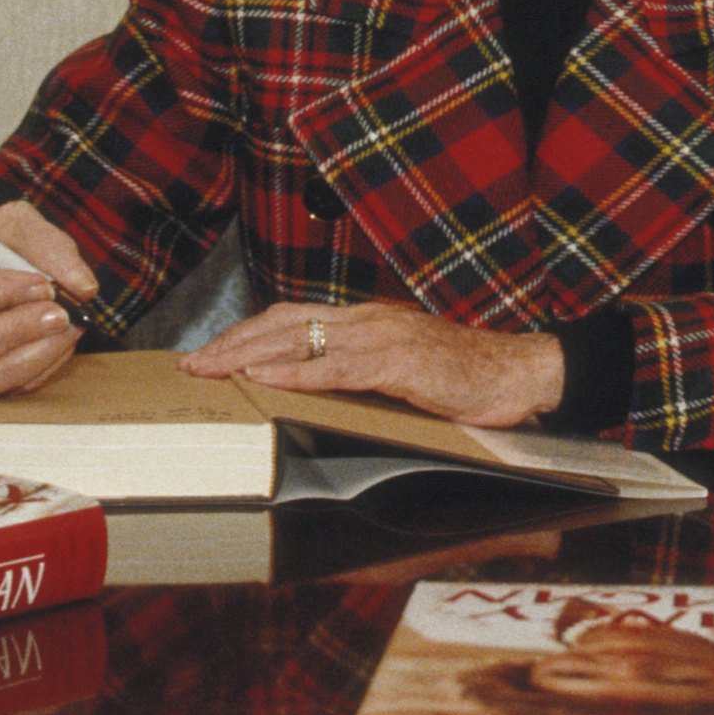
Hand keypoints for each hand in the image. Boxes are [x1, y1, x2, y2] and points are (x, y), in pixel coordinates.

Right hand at [0, 203, 96, 397]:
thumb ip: (49, 246)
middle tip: (60, 313)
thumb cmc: (4, 245)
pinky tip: (57, 341)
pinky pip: (8, 389)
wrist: (6, 270)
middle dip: (20, 330)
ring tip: (66, 326)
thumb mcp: (21, 224)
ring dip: (36, 354)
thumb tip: (81, 287)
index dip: (1, 294)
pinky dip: (42, 367)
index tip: (42, 283)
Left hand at [182, 298, 563, 430]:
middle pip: (285, 323)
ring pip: (303, 339)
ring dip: (251, 355)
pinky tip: (268, 381)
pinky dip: (299, 373)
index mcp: (367, 320)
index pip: (293, 318)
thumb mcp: (402, 372)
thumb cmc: (465, 378)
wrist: (520, 373)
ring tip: (214, 370)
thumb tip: (314, 395)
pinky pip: (339, 368)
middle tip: (193, 363)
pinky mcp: (401, 362)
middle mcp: (369, 319)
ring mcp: (384, 336)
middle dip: (233, 342)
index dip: (247, 334)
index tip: (210, 354)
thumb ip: (361, 375)